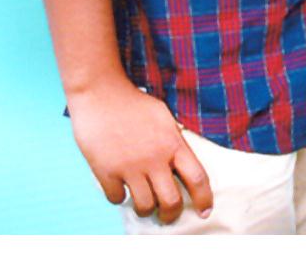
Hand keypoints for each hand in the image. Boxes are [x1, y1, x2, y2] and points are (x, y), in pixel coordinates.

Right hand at [67, 76, 213, 224]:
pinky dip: (119, 197)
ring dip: (145, 209)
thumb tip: (182, 166)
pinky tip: (119, 187)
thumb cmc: (132, 102)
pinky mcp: (106, 170)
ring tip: (142, 202)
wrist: (100, 90)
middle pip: (171, 202)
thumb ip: (173, 141)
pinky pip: (117, 199)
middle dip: (171, 214)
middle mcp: (154, 157)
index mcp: (172, 142)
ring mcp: (130, 166)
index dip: (204, 199)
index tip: (205, 212)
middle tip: (166, 214)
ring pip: (145, 206)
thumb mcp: (163, 116)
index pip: (198, 178)